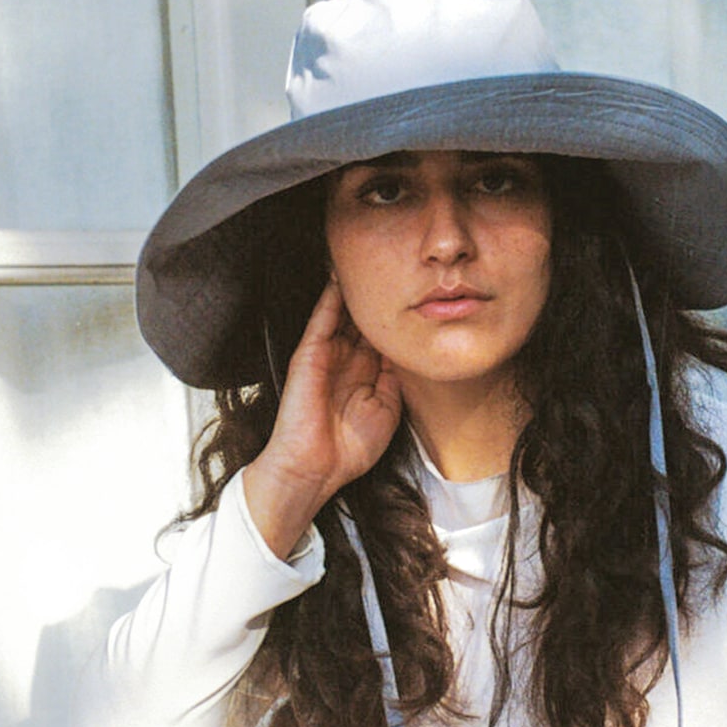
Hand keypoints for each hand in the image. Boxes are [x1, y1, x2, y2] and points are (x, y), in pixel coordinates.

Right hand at [242, 279, 401, 554]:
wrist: (316, 468)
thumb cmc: (350, 449)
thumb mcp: (387, 410)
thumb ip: (395, 378)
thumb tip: (405, 349)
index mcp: (365, 373)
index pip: (383, 335)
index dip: (399, 315)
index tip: (417, 293)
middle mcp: (347, 359)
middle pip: (365, 318)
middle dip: (379, 296)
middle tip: (398, 265)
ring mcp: (327, 354)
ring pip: (344, 312)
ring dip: (356, 289)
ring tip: (369, 258)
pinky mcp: (310, 353)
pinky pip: (322, 318)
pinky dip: (330, 296)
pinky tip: (340, 275)